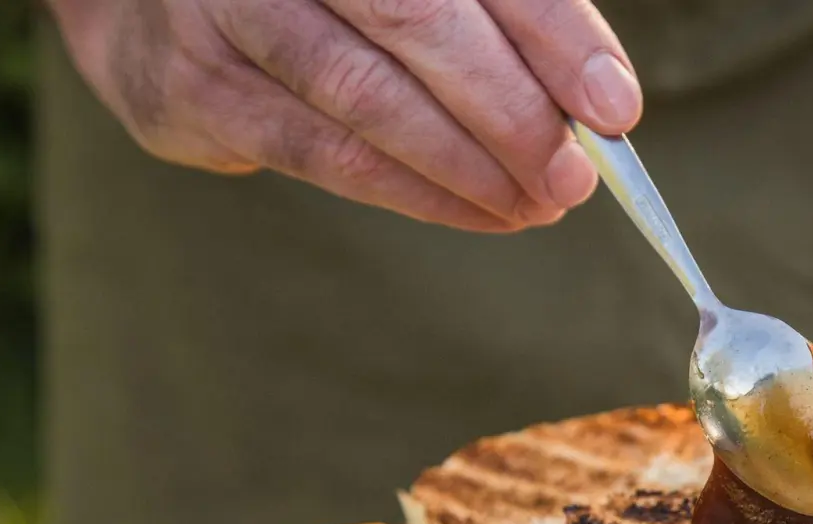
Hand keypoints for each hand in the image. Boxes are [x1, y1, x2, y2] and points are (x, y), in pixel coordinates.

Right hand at [47, 0, 641, 231]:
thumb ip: (497, 17)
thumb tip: (595, 104)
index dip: (555, 34)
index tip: (614, 106)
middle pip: (418, 20)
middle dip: (512, 112)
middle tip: (576, 176)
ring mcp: (228, 8)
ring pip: (368, 98)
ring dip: (468, 167)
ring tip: (537, 203)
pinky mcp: (197, 86)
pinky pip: (324, 153)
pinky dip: (414, 194)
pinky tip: (479, 214)